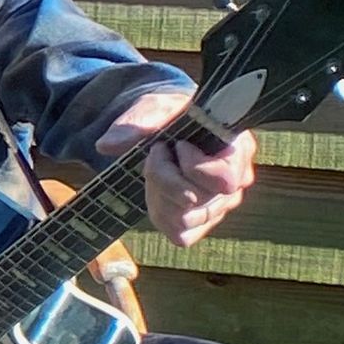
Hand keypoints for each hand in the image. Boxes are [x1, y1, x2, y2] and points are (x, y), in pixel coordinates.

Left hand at [95, 90, 255, 245]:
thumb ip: (137, 123)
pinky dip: (162, 215)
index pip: (223, 179)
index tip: (175, 145)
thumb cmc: (168, 117)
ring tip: (158, 171)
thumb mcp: (154, 108)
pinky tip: (159, 192)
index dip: (192, 166)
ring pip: (185, 220)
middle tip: (158, 154)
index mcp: (238, 149)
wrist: (166, 129)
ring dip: (159, 195)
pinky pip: (181, 235)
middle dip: (164, 178)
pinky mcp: (205, 223)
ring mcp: (223, 205)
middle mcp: (238, 181)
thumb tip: (105, 146)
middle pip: (196, 201)